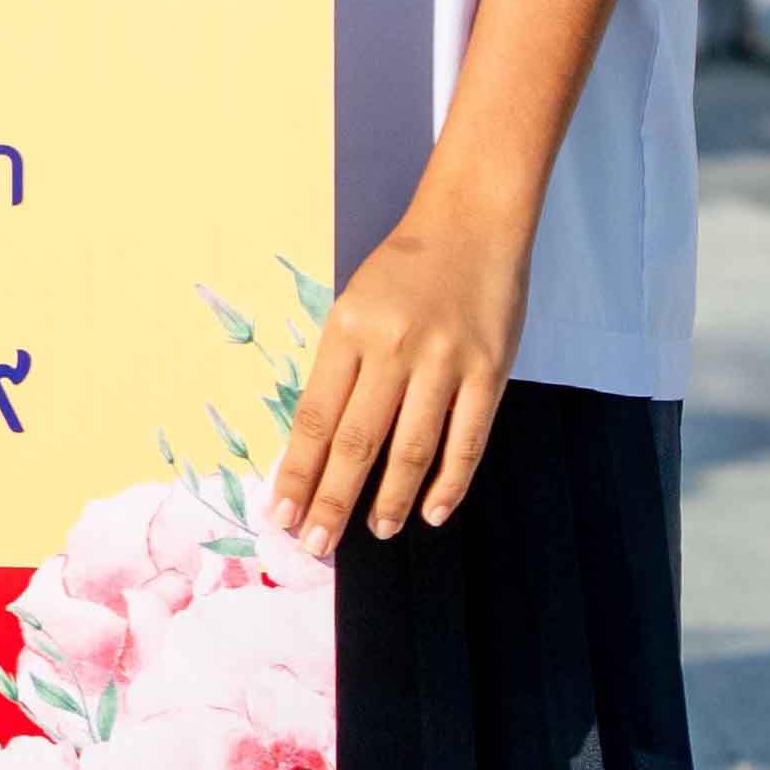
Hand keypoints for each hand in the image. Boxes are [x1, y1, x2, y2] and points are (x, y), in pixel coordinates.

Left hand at [269, 184, 530, 548]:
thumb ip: (341, 369)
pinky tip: (431, 512)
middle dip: (331, 501)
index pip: (314, 417)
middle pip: (356, 442)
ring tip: (375, 531)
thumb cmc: (405, 271)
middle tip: (315, 545)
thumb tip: (317, 447)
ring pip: (410, 450)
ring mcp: (443, 361)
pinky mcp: (489, 371)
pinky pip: (467, 441)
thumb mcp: (355, 306)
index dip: (296, 472)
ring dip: (389, 501)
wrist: (471, 224)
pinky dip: (448, 484)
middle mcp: (392, 347)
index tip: (280, 513)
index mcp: (348, 329)